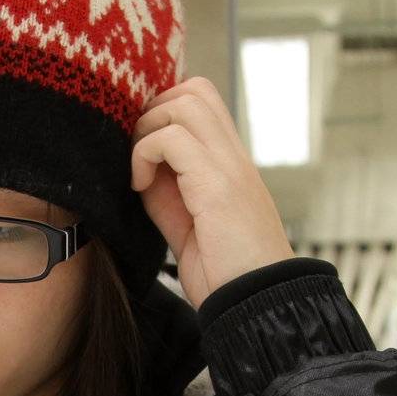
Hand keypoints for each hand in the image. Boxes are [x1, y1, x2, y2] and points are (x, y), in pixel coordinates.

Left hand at [129, 76, 295, 309]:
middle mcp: (234, 157)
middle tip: (139, 159)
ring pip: (185, 101)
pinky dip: (144, 155)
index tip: (142, 155)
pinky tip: (141, 188)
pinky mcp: (218, 184)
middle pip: (194, 89)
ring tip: (140, 174)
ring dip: (148, 131)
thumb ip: (168, 194)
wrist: (257, 306)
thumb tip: (140, 169)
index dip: (163, 115)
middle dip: (153, 114)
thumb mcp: (188, 227)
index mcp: (230, 164)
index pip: (199, 103)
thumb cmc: (226, 275)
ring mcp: (230, 166)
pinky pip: (170, 138)